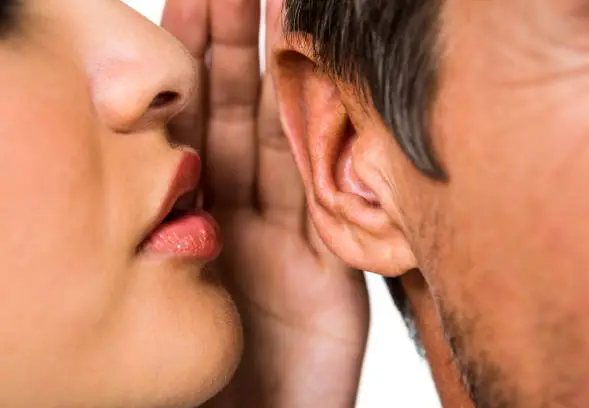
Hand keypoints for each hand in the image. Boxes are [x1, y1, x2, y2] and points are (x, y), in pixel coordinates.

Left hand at [162, 1, 369, 405]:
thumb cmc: (187, 392)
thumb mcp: (154, 297)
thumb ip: (153, 227)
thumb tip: (131, 154)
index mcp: (188, 220)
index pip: (187, 123)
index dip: (189, 60)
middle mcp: (240, 219)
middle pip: (236, 116)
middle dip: (235, 45)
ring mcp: (292, 238)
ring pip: (284, 141)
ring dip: (281, 77)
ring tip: (278, 8)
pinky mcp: (336, 268)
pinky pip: (329, 194)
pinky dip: (326, 140)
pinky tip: (323, 87)